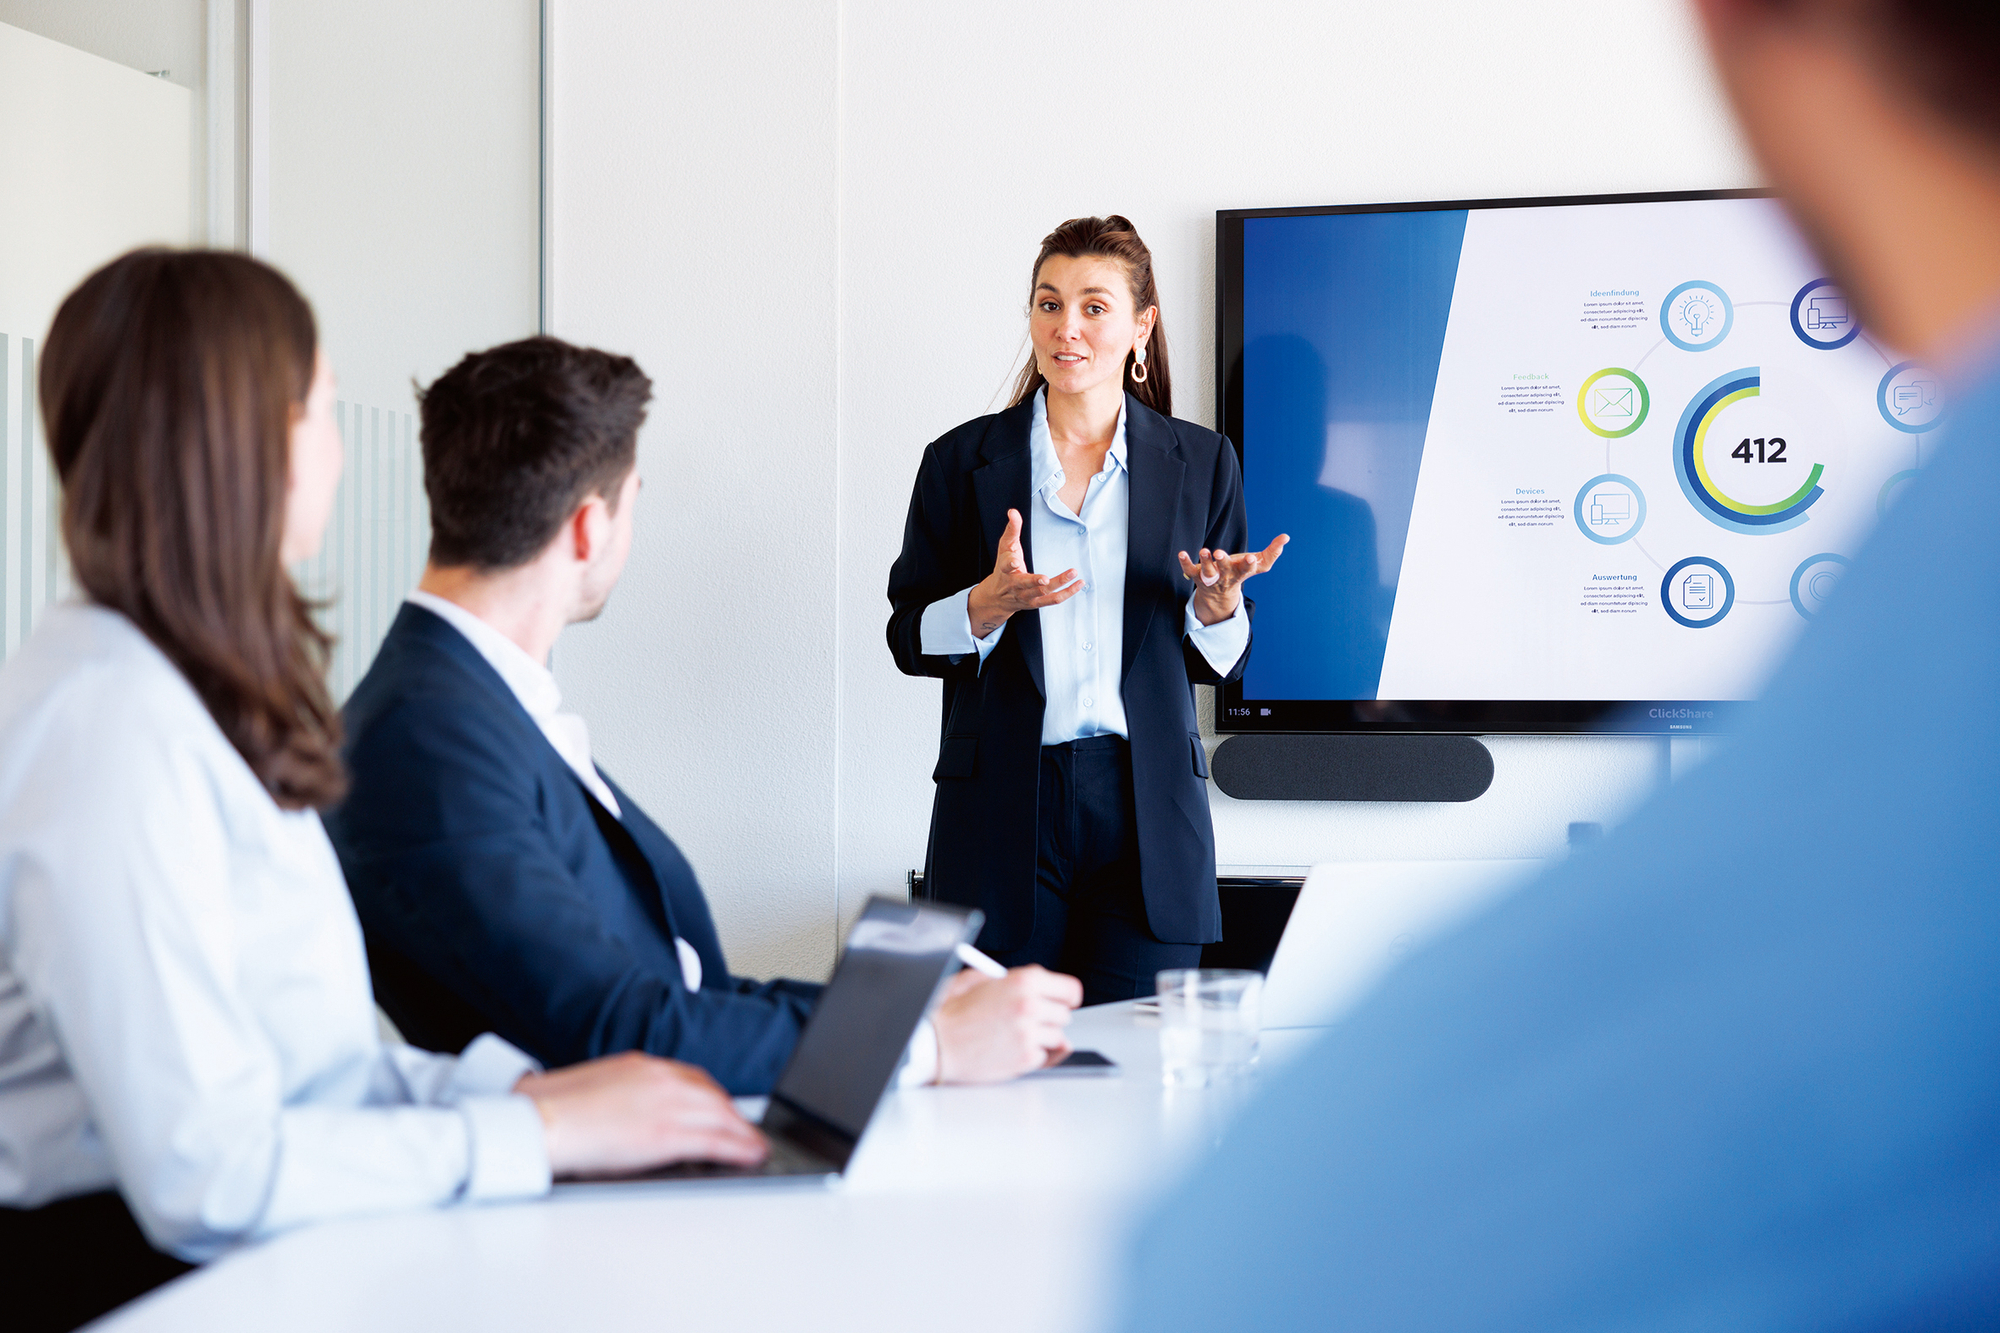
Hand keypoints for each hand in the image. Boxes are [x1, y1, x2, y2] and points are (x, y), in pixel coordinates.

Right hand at [515, 1051, 766, 1177]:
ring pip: (722, 1116)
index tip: (722, 1109)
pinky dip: (740, 1147)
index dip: (712, 1097)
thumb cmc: (551, 1111)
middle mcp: (660, 1078)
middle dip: (732, 1115)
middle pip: (712, 1096)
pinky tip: (751, 1154)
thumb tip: (634, 1116)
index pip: (691, 1078)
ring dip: (743, 1132)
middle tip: (745, 1131)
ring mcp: (666, 1104)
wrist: (536, 1121)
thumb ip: (624, 1096)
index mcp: (640, 1066)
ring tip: (755, 1146)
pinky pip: (716, 1140)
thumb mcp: (595, 1090)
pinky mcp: (667, 1134)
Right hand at [933, 964, 1082, 1082]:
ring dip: (1040, 1038)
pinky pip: (1044, 1056)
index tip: (1062, 1003)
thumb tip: (1039, 988)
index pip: (1070, 990)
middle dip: (1048, 1017)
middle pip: (1064, 1015)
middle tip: (1026, 1020)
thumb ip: (1012, 979)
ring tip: (1013, 1035)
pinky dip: (1031, 1055)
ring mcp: (1029, 1034)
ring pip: (1057, 1038)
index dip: (1066, 998)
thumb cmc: (952, 1014)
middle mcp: (1030, 1006)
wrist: (934, 1044)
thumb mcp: (978, 979)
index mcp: (1023, 981)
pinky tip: (1010, 1048)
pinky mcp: (1025, 1058)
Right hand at [965, 508, 1080, 637]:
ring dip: (1059, 584)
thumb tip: (1013, 511)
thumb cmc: (1004, 568)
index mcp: (1005, 570)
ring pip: (1043, 593)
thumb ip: (1011, 529)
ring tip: (1073, 573)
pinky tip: (1079, 584)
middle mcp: (1015, 585)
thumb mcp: (1005, 547)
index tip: (1014, 561)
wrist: (998, 596)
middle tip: (1045, 579)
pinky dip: (1067, 593)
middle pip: (1025, 584)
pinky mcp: (1037, 603)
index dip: (1009, 564)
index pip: (1005, 566)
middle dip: (1035, 582)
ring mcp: (1027, 596)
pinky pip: (1053, 599)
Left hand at [1179, 534, 1289, 625]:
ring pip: (1208, 571)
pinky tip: (1182, 554)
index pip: (1246, 569)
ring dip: (1205, 561)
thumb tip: (1286, 537)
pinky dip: (1185, 562)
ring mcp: (1210, 577)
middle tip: (1219, 553)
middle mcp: (1226, 577)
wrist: (1219, 595)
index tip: (1250, 558)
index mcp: (1241, 573)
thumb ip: (1272, 552)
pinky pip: (1190, 570)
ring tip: (1204, 551)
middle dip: (1223, 562)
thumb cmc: (1240, 573)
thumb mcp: (1258, 565)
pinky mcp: (1197, 575)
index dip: (1248, 564)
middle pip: (1225, 571)